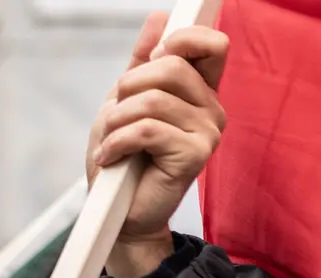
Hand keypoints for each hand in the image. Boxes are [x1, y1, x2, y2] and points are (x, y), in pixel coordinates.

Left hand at [86, 12, 228, 277]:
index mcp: (199, 93)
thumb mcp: (124, 105)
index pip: (210, 45)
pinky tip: (110, 158)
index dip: (180, 40)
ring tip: (109, 143)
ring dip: (116, 120)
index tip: (150, 59)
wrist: (118, 215)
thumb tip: (158, 18)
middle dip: (128, 87)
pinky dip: (116, 142)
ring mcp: (207, 133)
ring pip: (153, 100)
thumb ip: (142, 63)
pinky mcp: (194, 155)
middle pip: (171, 67)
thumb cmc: (121, 163)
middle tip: (114, 116)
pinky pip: (147, 129)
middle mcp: (211, 109)